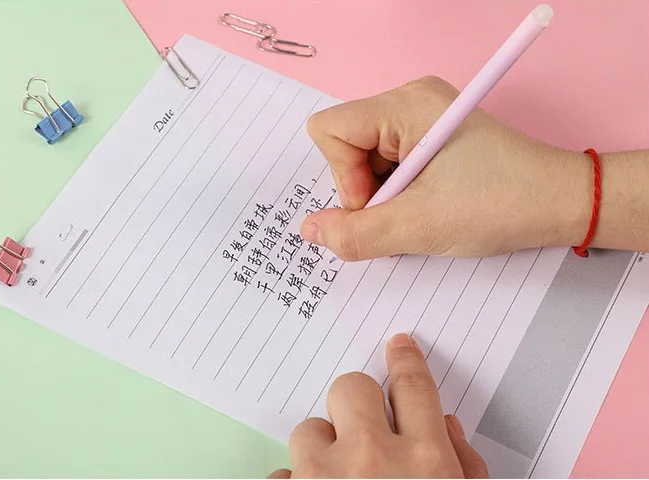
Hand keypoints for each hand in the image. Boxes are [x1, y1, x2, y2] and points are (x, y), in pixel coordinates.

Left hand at [268, 333, 487, 478]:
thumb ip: (462, 466)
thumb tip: (445, 428)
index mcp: (424, 462)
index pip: (414, 387)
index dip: (406, 361)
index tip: (399, 347)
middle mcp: (372, 460)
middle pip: (352, 387)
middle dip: (356, 404)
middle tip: (361, 430)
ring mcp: (323, 476)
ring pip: (310, 429)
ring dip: (323, 451)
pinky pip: (283, 472)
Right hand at [299, 76, 593, 259]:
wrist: (559, 203)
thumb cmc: (501, 204)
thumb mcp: (420, 226)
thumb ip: (355, 233)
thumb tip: (309, 229)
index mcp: (406, 104)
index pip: (329, 129)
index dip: (342, 175)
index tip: (378, 203)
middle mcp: (409, 101)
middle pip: (345, 144)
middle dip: (363, 189)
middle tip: (403, 211)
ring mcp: (420, 117)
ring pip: (363, 158)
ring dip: (381, 195)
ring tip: (419, 211)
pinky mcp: (429, 136)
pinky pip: (386, 163)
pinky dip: (395, 192)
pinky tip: (424, 205)